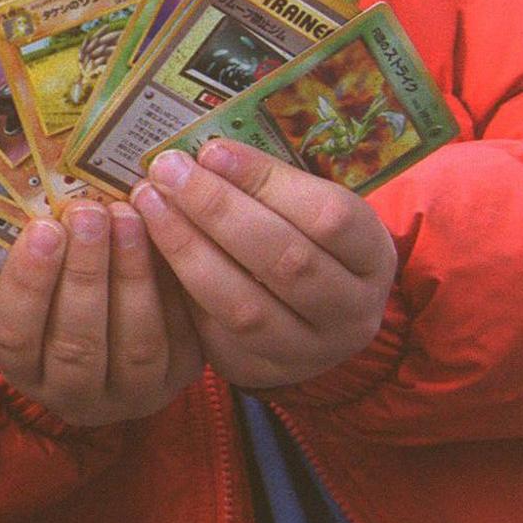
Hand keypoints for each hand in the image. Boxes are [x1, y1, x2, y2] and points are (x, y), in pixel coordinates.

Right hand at [0, 200, 203, 426]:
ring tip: (129, 218)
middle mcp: (73, 396)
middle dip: (84, 272)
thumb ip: (42, 256)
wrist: (120, 344)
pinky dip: (172, 288)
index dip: (28, 283)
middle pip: (76, 344)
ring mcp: (130, 396)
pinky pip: (179, 338)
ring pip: (133, 345)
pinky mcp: (178, 380)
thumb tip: (54, 199)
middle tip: (90, 213)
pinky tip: (167, 240)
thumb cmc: (64, 296)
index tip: (44, 227)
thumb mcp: (40, 283)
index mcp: (25, 371)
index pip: (15, 336)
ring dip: (131, 276)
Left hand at [135, 140, 396, 389]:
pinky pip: (214, 334)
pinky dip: (179, 289)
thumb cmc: (306, 244)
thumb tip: (205, 155)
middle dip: (217, 209)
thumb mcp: (310, 210)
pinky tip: (149, 251)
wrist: (316, 322)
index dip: (267, 181)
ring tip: (150, 204)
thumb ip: (269, 186)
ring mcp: (310, 351)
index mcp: (373, 257)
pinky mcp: (262, 371)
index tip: (211, 151)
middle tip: (167, 171)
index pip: (329, 216)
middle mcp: (351, 311)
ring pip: (245, 306)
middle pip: (285, 260)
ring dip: (188, 249)